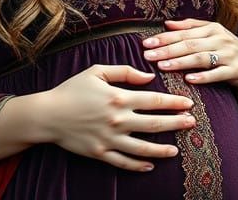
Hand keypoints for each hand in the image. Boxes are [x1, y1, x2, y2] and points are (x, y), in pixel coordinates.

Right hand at [45, 64, 196, 171]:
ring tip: (176, 150)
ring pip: (142, 148)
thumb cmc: (71, 90)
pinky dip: (138, 166)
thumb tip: (149, 76)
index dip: (174, 102)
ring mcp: (109, 139)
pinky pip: (123, 162)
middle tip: (191, 124)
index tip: (188, 104)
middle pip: (154, 124)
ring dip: (162, 149)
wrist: (47, 115)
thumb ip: (125, 72)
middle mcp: (117, 120)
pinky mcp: (100, 153)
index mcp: (119, 97)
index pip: (154, 100)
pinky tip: (150, 165)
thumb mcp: (97, 71)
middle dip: (176, 124)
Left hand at [142, 18, 237, 87]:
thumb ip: (190, 27)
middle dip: (167, 50)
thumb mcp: (211, 34)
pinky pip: (218, 73)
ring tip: (163, 66)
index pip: (184, 33)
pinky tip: (189, 79)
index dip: (164, 38)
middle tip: (148, 56)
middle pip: (190, 44)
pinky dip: (204, 76)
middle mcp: (220, 39)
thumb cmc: (226, 48)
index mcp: (211, 29)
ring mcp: (228, 55)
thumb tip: (167, 23)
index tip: (146, 44)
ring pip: (201, 58)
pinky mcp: (236, 70)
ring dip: (181, 62)